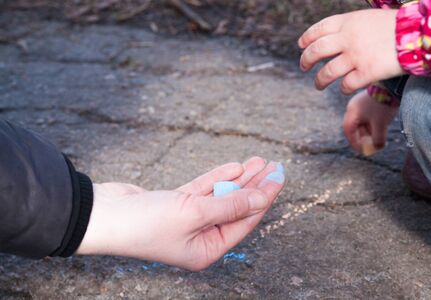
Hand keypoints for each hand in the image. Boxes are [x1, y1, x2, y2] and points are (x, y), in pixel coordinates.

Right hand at [76, 157, 284, 270]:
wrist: (102, 214)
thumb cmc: (144, 224)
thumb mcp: (193, 214)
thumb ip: (229, 205)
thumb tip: (260, 198)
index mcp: (206, 250)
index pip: (244, 222)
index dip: (263, 198)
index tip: (279, 178)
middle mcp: (200, 237)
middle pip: (235, 207)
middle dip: (255, 186)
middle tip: (274, 166)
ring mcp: (187, 219)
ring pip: (220, 196)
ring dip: (239, 179)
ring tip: (259, 161)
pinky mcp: (175, 203)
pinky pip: (203, 190)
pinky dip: (217, 178)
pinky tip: (235, 167)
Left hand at [299, 9, 403, 93]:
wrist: (418, 34)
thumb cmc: (394, 27)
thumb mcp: (368, 19)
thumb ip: (349, 28)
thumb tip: (331, 40)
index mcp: (348, 23)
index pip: (318, 30)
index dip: (307, 39)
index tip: (301, 46)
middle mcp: (347, 39)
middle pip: (316, 51)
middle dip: (306, 60)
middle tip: (304, 67)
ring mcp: (355, 57)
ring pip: (327, 72)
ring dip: (319, 80)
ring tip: (318, 84)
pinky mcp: (366, 73)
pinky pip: (346, 85)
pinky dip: (343, 88)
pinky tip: (344, 88)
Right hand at [343, 90, 398, 152]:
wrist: (394, 85)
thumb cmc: (383, 104)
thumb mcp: (380, 124)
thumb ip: (377, 139)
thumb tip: (377, 148)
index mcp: (352, 112)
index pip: (348, 131)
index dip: (354, 143)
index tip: (362, 150)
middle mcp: (353, 107)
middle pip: (354, 127)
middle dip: (363, 138)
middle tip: (371, 146)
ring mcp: (361, 103)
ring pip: (362, 122)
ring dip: (369, 132)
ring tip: (378, 138)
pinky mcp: (369, 101)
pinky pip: (367, 116)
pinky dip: (372, 124)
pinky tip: (381, 128)